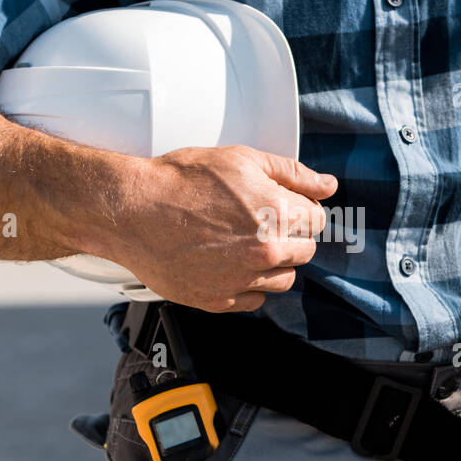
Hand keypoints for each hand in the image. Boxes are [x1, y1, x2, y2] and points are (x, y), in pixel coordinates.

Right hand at [107, 145, 337, 312]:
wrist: (132, 211)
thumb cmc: (181, 181)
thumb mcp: (241, 160)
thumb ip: (292, 174)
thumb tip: (327, 185)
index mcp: (276, 213)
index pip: (316, 220)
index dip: (299, 209)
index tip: (281, 206)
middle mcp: (264, 251)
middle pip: (305, 251)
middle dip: (290, 235)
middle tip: (259, 222)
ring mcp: (242, 279)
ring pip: (284, 280)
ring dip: (273, 263)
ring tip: (243, 243)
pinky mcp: (219, 300)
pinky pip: (254, 299)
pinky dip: (247, 285)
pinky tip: (227, 263)